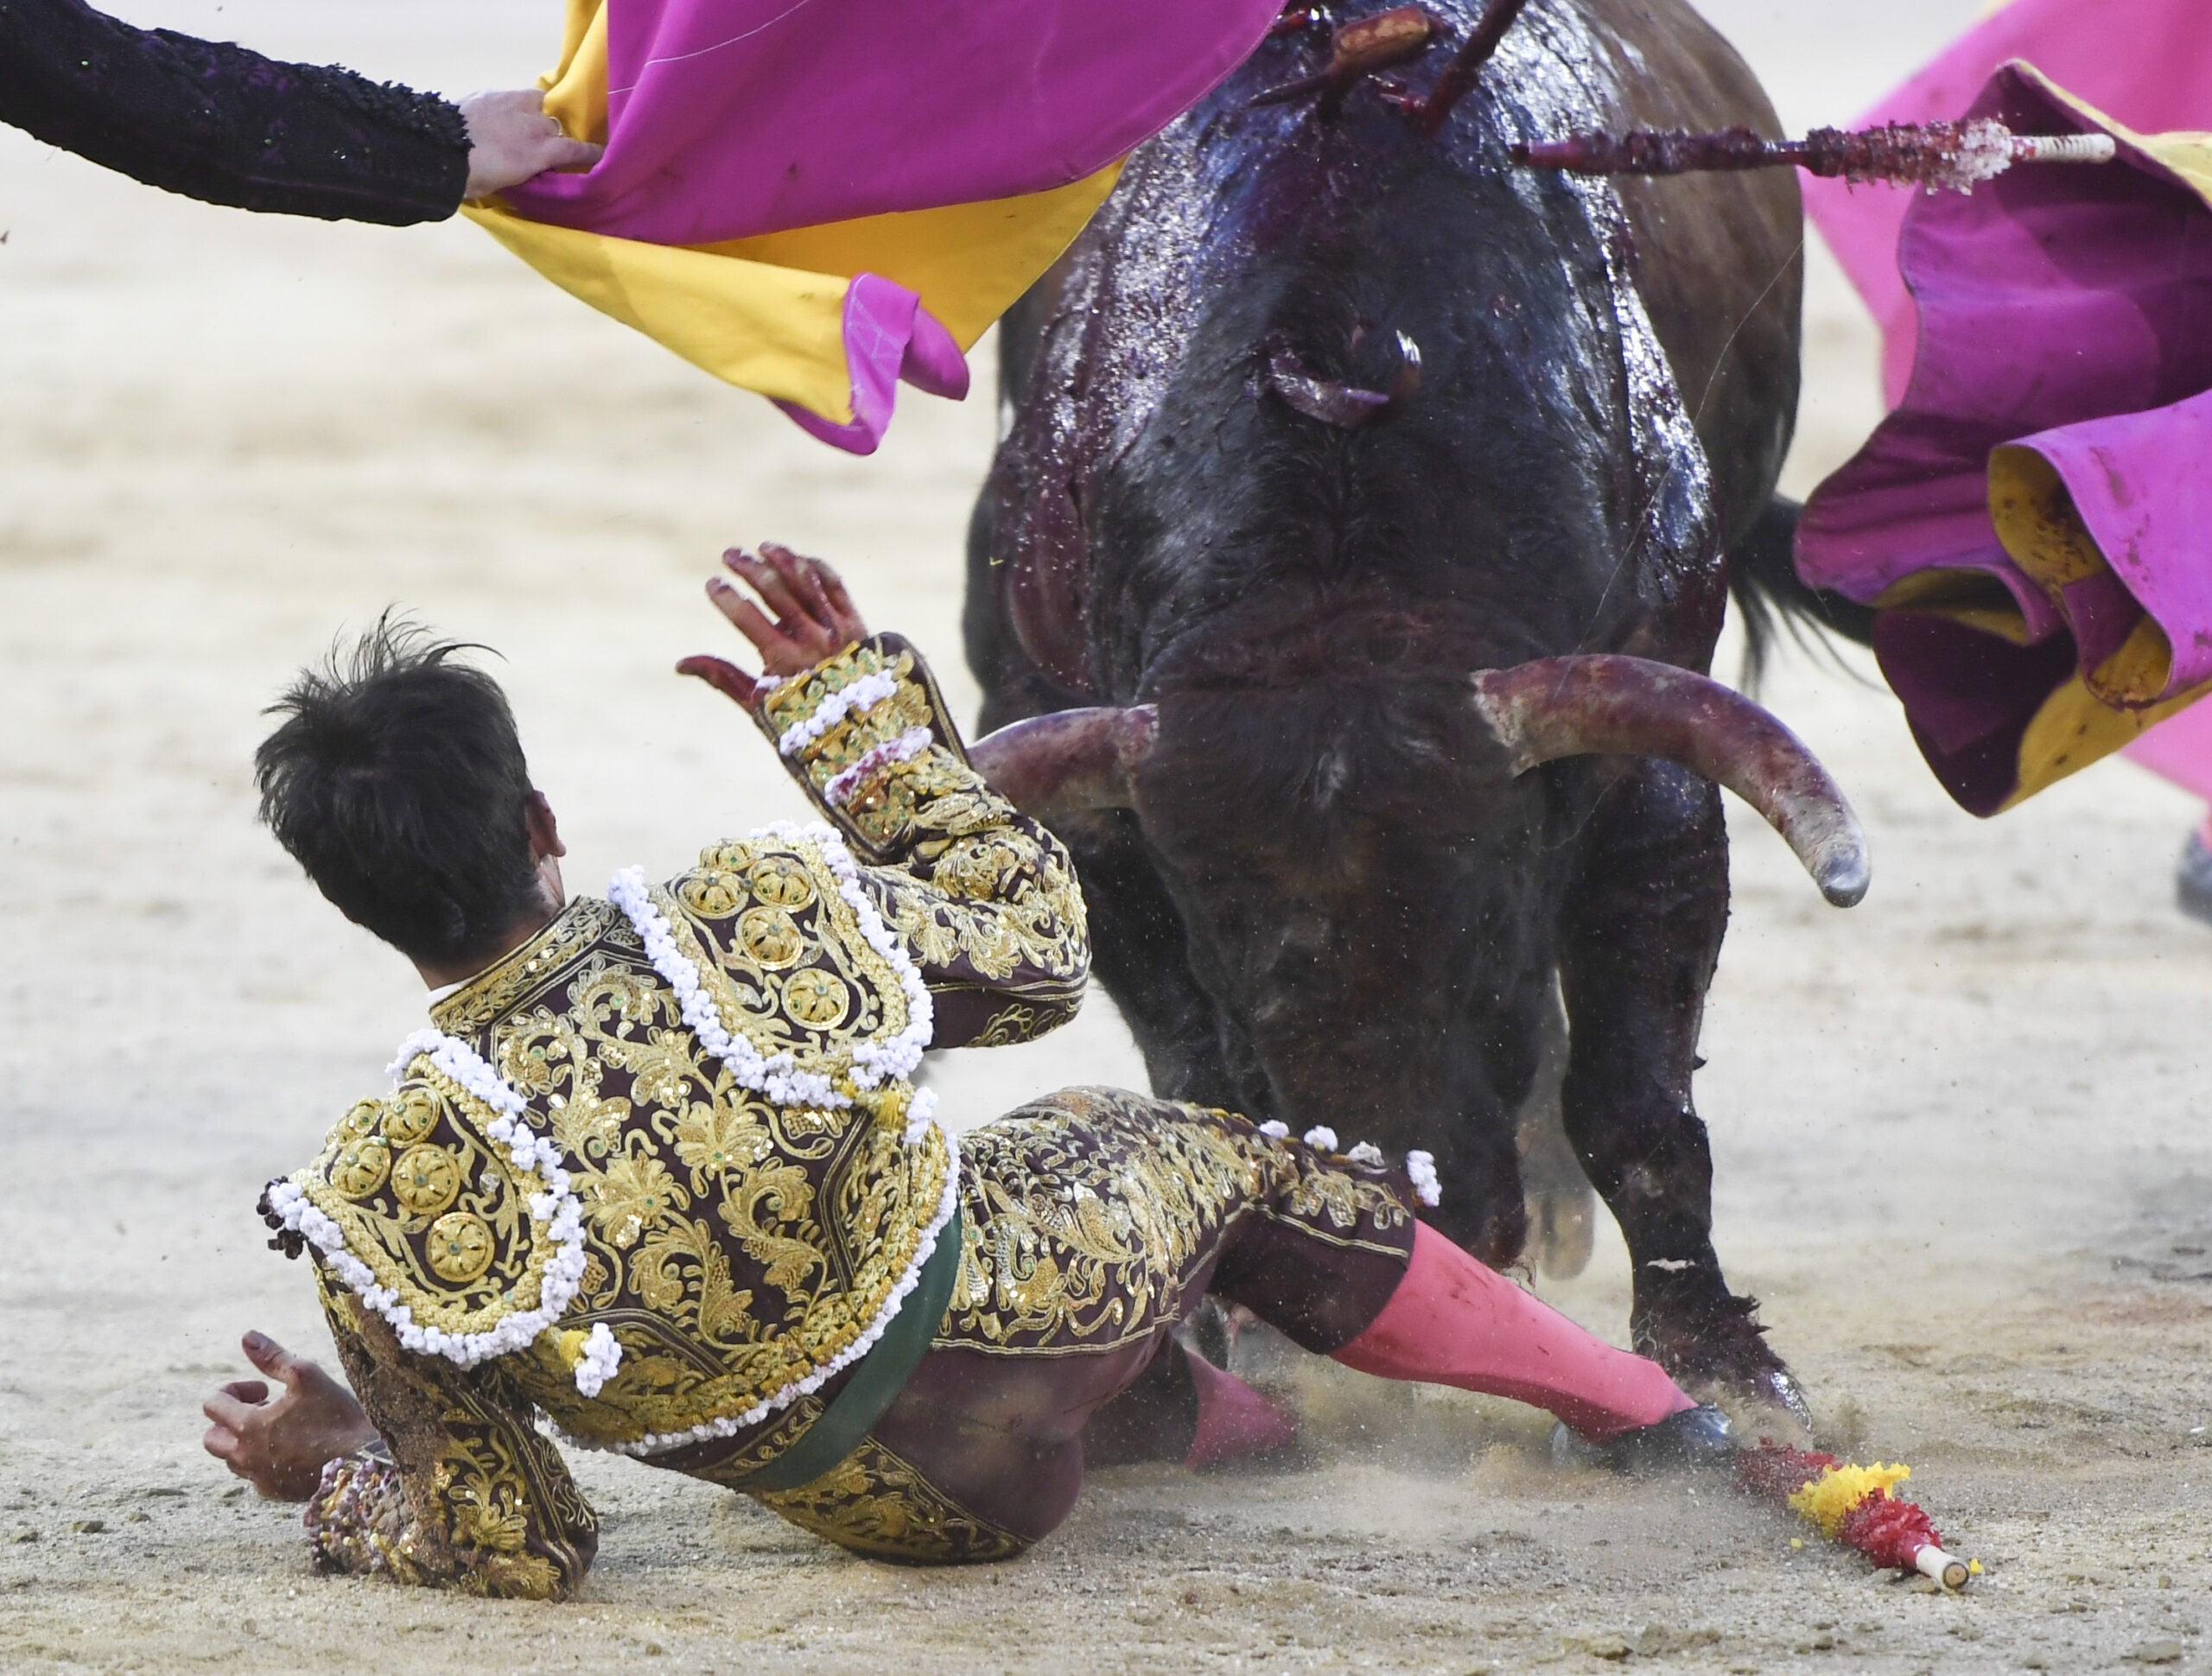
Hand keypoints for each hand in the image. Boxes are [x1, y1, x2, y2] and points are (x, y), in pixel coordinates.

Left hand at [201, 1331, 376, 1501]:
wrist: (362, 1463)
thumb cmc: (335, 1416)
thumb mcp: (306, 1376)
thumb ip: (272, 1358)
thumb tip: (247, 1337)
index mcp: (246, 1425)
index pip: (212, 1404)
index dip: (234, 1389)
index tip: (263, 1389)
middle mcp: (243, 1456)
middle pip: (212, 1437)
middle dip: (231, 1418)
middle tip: (265, 1409)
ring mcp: (257, 1477)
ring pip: (231, 1458)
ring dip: (246, 1440)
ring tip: (281, 1428)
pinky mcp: (273, 1492)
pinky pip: (254, 1475)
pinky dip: (262, 1460)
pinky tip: (293, 1449)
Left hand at [459, 89, 603, 199]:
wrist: (436, 148)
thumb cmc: (470, 177)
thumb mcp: (505, 183)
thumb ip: (525, 171)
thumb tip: (530, 168)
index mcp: (538, 152)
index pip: (576, 149)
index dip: (590, 152)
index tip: (602, 153)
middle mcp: (533, 125)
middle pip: (555, 126)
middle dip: (550, 135)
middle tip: (539, 145)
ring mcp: (513, 103)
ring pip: (538, 102)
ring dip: (534, 113)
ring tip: (523, 121)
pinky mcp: (493, 92)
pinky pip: (514, 95)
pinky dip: (513, 104)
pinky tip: (501, 113)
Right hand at [678, 544, 869, 707]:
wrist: (861, 728)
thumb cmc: (802, 717)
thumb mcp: (760, 704)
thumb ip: (723, 678)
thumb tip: (680, 664)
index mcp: (786, 661)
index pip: (749, 619)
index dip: (727, 598)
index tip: (712, 584)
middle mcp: (814, 640)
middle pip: (777, 591)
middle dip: (749, 569)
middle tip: (730, 555)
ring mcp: (839, 628)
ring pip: (807, 582)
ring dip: (783, 560)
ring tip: (762, 548)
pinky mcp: (857, 621)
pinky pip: (834, 585)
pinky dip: (814, 569)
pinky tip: (797, 560)